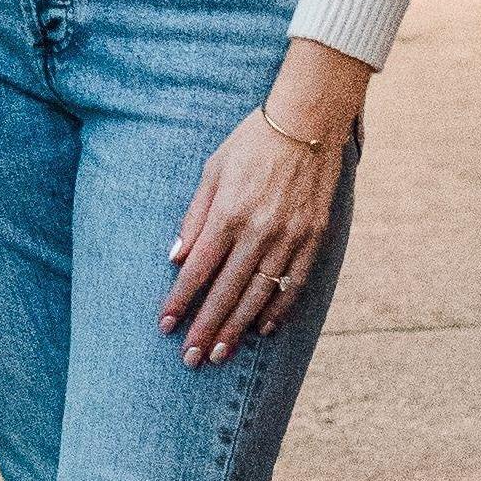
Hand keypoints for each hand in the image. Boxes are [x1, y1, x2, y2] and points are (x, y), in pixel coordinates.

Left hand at [162, 44, 368, 364]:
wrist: (309, 121)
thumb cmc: (252, 141)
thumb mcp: (213, 169)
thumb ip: (194, 217)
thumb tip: (175, 258)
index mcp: (229, 212)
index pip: (198, 269)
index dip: (180, 300)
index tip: (165, 326)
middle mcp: (259, 230)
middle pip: (227, 291)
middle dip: (205, 328)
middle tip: (190, 359)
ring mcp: (290, 236)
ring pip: (260, 294)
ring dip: (238, 328)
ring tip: (221, 353)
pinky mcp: (315, 237)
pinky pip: (295, 282)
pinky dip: (279, 309)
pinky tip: (264, 329)